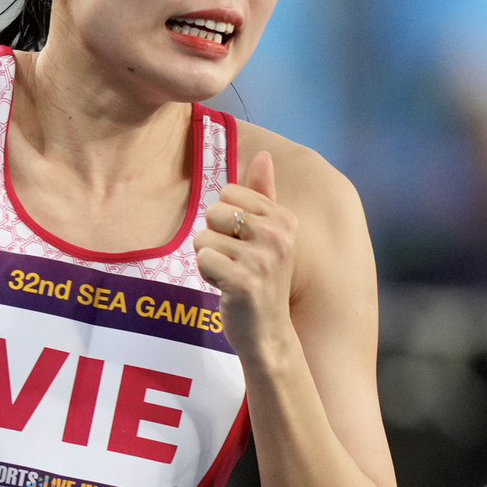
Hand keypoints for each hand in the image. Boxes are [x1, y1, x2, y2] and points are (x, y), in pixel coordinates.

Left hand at [194, 150, 296, 359]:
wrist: (268, 333)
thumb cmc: (262, 279)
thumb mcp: (268, 234)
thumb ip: (263, 194)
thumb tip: (264, 154)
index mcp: (284, 218)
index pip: (229, 192)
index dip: (225, 219)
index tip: (242, 243)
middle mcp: (278, 236)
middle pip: (214, 211)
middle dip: (214, 237)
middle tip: (234, 262)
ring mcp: (262, 260)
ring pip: (203, 237)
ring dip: (209, 259)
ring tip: (230, 276)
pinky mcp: (243, 282)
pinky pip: (202, 259)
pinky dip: (206, 274)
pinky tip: (225, 288)